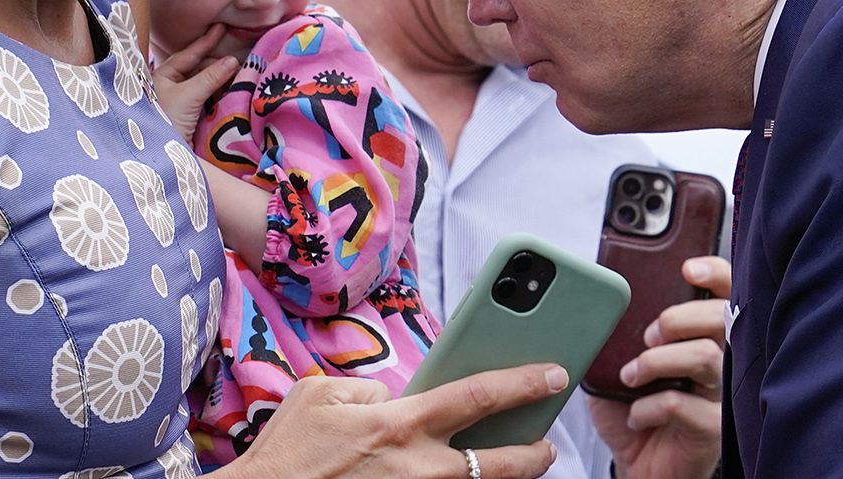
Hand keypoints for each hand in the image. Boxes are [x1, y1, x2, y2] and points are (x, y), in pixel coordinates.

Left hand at [151, 25, 239, 139]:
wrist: (160, 156)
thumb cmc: (166, 120)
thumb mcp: (189, 95)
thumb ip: (211, 77)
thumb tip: (233, 61)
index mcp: (162, 76)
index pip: (188, 54)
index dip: (206, 41)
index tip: (221, 27)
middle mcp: (169, 86)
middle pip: (199, 69)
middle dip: (219, 65)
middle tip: (240, 61)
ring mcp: (179, 102)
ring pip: (205, 84)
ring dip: (222, 80)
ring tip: (240, 74)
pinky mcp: (188, 117)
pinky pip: (207, 99)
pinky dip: (220, 94)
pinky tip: (232, 91)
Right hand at [225, 364, 563, 478]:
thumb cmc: (287, 451)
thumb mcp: (322, 395)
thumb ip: (373, 390)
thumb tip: (401, 401)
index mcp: (399, 424)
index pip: (479, 396)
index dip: (525, 383)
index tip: (555, 374)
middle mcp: (418, 470)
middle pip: (501, 464)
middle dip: (538, 453)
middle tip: (550, 443)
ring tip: (517, 466)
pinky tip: (464, 478)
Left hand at [591, 256, 729, 478]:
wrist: (637, 464)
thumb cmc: (632, 409)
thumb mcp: (617, 363)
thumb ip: (618, 335)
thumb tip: (599, 307)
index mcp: (699, 337)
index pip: (723, 295)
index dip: (715, 275)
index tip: (689, 269)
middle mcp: (718, 361)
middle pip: (721, 319)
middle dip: (679, 317)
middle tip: (648, 334)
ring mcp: (719, 394)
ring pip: (706, 357)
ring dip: (657, 361)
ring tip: (631, 375)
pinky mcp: (713, 428)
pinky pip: (683, 405)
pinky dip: (649, 406)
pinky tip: (636, 414)